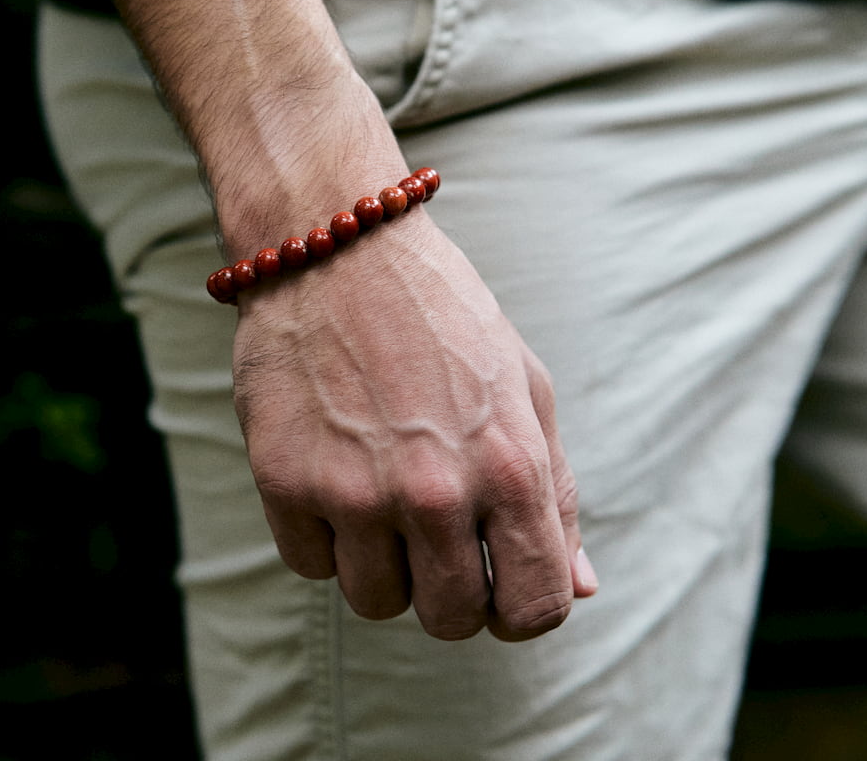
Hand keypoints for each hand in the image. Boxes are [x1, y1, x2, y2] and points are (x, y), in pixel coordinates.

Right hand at [234, 212, 596, 640]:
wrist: (340, 247)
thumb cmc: (443, 313)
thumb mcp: (526, 387)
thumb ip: (558, 492)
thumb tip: (582, 588)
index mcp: (510, 466)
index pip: (535, 609)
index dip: (521, 606)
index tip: (497, 578)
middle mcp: (434, 490)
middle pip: (450, 619)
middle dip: (448, 586)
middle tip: (432, 527)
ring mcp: (353, 489)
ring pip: (373, 601)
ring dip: (380, 561)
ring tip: (377, 488)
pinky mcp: (284, 479)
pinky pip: (309, 564)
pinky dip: (322, 534)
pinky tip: (331, 471)